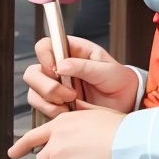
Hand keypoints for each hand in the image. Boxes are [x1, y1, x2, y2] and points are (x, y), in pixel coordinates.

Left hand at [8, 103, 124, 158]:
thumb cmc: (124, 131)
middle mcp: (55, 136)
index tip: (13, 152)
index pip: (35, 134)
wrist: (130, 145)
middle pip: (42, 155)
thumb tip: (80, 110)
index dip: (22, 145)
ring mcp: (55, 154)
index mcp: (64, 121)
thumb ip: (84, 115)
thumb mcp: (101, 115)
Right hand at [23, 35, 140, 117]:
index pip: (45, 46)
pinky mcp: (55, 103)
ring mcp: (55, 86)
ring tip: (71, 103)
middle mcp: (59, 67)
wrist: (126, 103)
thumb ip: (85, 67)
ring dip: (50, 101)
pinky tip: (69, 111)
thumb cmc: (119, 81)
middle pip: (33, 72)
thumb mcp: (107, 71)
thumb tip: (61, 65)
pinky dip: (52, 112)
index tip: (57, 70)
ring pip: (34, 91)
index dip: (45, 56)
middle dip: (47, 86)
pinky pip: (41, 107)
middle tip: (68, 93)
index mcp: (72, 51)